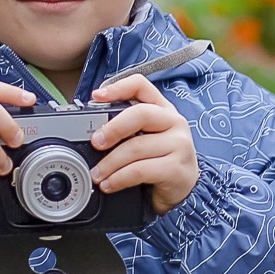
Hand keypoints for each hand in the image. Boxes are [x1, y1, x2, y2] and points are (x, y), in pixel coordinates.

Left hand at [89, 74, 200, 214]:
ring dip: (109, 163)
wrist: (183, 187)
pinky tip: (109, 184)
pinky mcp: (177, 168)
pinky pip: (140, 171)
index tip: (97, 97)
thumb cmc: (159, 159)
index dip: (118, 88)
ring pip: (136, 147)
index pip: (141, 86)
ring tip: (97, 174)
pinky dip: (119, 179)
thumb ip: (126, 129)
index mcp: (163, 109)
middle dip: (112, 129)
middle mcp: (174, 122)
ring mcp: (179, 144)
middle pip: (140, 114)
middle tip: (96, 143)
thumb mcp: (145, 137)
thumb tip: (91, 132)